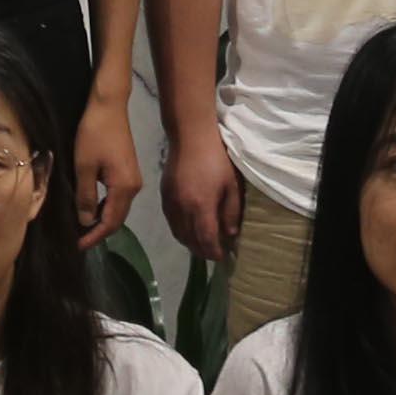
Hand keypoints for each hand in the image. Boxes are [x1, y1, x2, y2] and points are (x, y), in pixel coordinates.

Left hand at [71, 94, 143, 245]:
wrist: (109, 106)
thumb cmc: (94, 134)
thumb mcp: (83, 167)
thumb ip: (85, 197)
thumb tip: (86, 222)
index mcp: (124, 188)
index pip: (111, 223)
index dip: (94, 237)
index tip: (77, 246)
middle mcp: (134, 187)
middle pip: (117, 218)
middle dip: (98, 231)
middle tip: (77, 240)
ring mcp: (133, 179)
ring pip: (117, 208)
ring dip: (101, 219)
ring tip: (81, 227)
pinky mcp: (128, 171)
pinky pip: (117, 197)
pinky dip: (105, 207)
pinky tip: (90, 207)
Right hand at [162, 127, 241, 263]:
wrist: (191, 137)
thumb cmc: (217, 158)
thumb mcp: (231, 185)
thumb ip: (231, 212)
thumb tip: (230, 234)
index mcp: (201, 206)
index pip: (206, 239)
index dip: (213, 252)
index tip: (222, 257)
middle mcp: (182, 209)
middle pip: (190, 240)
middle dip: (202, 251)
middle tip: (213, 254)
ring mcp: (170, 203)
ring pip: (178, 233)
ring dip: (190, 244)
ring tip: (202, 246)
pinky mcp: (164, 196)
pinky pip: (171, 222)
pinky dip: (180, 231)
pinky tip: (188, 230)